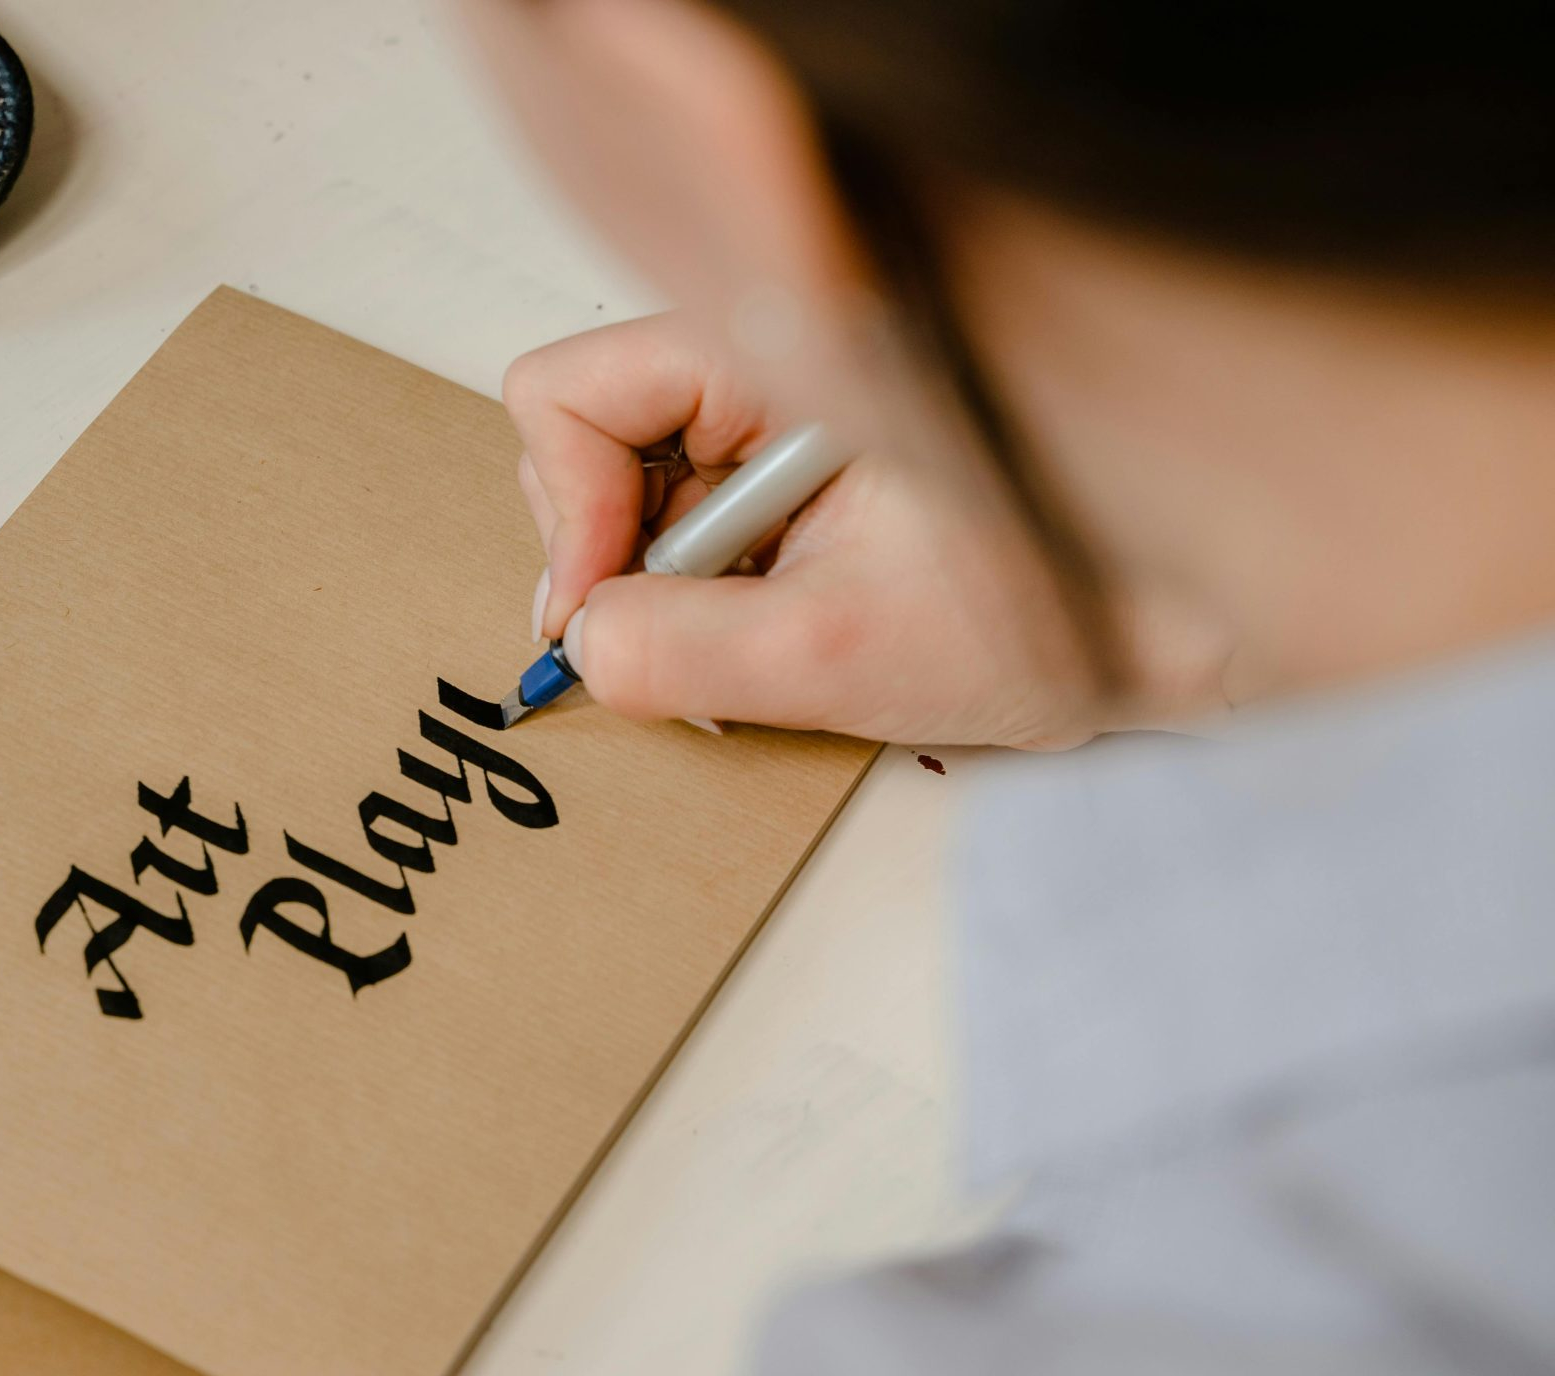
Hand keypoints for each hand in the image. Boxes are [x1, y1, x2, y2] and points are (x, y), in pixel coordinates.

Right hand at [506, 313, 1234, 745]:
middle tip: (665, 633)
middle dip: (608, 545)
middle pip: (591, 432)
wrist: (1179, 616)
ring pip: (635, 475)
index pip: (572, 393)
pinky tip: (782, 610)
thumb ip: (682, 652)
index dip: (569, 510)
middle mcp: (775, 356)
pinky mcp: (801, 455)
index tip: (600, 607)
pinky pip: (690, 505)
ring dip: (662, 570)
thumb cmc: (1063, 605)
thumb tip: (580, 643)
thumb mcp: (842, 652)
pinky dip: (705, 577)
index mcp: (789, 349)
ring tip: (760, 624)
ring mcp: (784, 405)